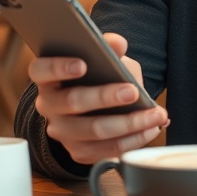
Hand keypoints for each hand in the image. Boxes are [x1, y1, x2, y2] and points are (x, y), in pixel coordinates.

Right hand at [29, 32, 168, 164]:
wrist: (95, 106)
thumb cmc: (98, 75)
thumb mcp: (103, 57)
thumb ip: (109, 47)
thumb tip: (118, 44)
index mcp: (47, 77)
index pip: (41, 69)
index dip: (58, 67)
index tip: (83, 65)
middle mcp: (48, 105)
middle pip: (73, 102)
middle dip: (106, 97)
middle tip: (133, 92)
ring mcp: (61, 132)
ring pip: (94, 131)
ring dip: (129, 124)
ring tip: (156, 114)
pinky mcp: (78, 152)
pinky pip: (107, 150)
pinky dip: (133, 140)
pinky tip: (152, 128)